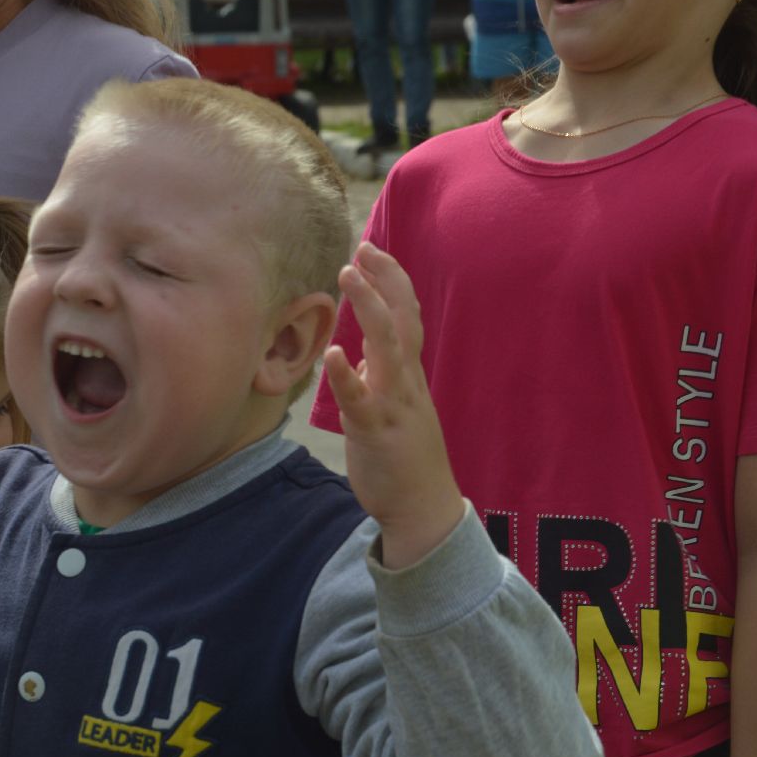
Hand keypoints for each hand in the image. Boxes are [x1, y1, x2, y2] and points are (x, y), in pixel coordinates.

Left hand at [321, 243, 463, 568]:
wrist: (423, 510)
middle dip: (384, 281)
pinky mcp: (377, 433)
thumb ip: (378, 378)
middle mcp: (406, 382)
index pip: (405, 316)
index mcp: (408, 375)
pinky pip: (361, 400)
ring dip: (369, 309)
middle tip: (363, 247)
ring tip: (348, 276)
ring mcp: (394, 405)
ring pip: (387, 349)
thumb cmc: (406, 457)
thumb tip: (357, 355)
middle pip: (402, 320)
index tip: (371, 250)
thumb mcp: (393, 407)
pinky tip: (333, 352)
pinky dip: (346, 375)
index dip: (391, 281)